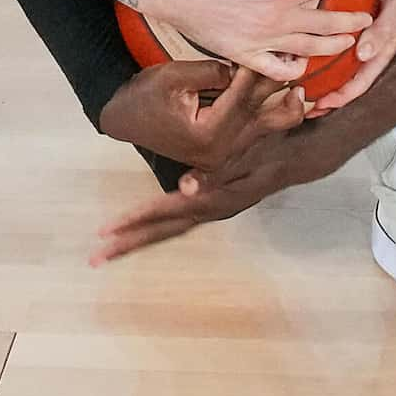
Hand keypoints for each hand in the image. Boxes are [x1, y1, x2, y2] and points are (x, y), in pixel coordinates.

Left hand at [90, 118, 333, 263]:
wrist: (301, 152)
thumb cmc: (271, 139)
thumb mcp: (247, 144)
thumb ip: (218, 167)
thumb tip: (184, 189)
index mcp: (215, 196)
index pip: (167, 212)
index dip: (137, 219)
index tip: (108, 229)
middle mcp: (212, 209)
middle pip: (164, 232)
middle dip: (128, 242)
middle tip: (95, 255)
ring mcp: (212, 210)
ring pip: (169, 231)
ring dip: (136, 241)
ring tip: (102, 253)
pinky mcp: (212, 206)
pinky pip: (177, 225)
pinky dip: (153, 231)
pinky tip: (132, 234)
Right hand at [95, 61, 308, 168]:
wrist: (123, 118)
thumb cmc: (144, 97)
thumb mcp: (175, 77)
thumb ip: (214, 72)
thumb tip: (245, 65)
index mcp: (209, 136)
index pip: (242, 98)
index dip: (257, 70)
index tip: (275, 48)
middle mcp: (221, 151)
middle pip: (265, 117)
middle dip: (280, 88)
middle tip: (300, 65)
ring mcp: (224, 154)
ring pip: (268, 129)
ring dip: (284, 104)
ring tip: (300, 84)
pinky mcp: (224, 149)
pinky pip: (256, 130)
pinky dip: (271, 112)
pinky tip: (286, 96)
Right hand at [136, 0, 370, 79]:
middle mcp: (277, 20)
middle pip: (325, 25)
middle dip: (350, 22)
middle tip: (366, 19)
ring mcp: (262, 41)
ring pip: (307, 50)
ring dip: (331, 47)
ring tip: (345, 44)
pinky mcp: (244, 55)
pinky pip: (276, 69)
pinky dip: (292, 70)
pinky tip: (300, 64)